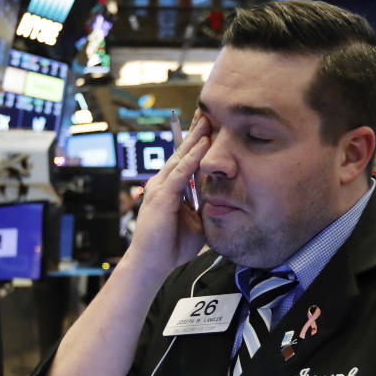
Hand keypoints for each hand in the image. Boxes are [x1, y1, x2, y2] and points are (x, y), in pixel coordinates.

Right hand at [127, 110, 210, 276]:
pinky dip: (192, 158)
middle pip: (181, 152)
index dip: (196, 143)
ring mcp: (160, 188)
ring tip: (206, 120)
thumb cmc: (171, 247)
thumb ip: (204, 208)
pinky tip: (203, 145)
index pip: (185, 160)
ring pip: (180, 157)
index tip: (209, 126)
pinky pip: (179, 173)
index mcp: (170, 188)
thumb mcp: (196, 223)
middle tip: (208, 112)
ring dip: (195, 139)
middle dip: (195, 132)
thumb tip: (224, 201)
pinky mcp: (162, 196)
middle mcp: (162, 183)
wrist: (152, 264)